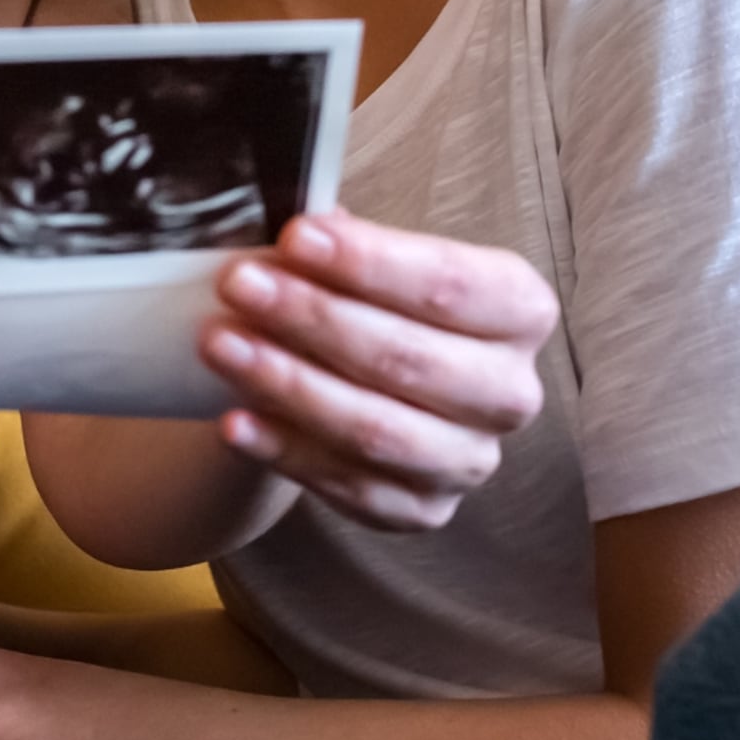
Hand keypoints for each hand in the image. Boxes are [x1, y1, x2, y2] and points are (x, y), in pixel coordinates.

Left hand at [198, 210, 557, 531]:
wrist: (362, 383)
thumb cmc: (375, 304)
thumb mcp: (371, 261)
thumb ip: (346, 246)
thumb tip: (304, 229)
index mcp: (519, 309)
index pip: (450, 285)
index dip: (370, 263)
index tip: (295, 237)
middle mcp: (509, 390)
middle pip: (410, 358)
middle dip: (314, 319)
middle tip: (240, 285)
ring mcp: (470, 458)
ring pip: (377, 429)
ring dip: (290, 385)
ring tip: (220, 345)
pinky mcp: (424, 510)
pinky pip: (349, 485)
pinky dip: (285, 450)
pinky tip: (234, 420)